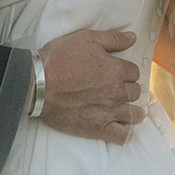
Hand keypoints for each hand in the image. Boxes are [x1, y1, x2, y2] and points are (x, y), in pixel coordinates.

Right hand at [37, 29, 143, 145]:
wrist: (38, 85)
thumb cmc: (58, 59)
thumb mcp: (86, 39)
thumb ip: (113, 39)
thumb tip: (132, 37)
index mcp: (115, 70)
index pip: (134, 72)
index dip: (126, 71)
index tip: (118, 72)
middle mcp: (116, 91)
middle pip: (135, 92)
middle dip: (128, 89)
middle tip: (117, 89)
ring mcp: (109, 111)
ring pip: (134, 114)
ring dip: (133, 111)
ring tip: (126, 109)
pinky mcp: (99, 128)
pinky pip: (122, 136)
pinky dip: (126, 134)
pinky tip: (123, 129)